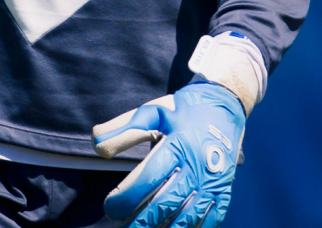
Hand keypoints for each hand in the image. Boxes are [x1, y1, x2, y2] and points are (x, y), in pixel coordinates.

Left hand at [92, 82, 245, 227]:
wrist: (225, 106)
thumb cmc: (181, 111)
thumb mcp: (152, 112)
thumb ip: (123, 129)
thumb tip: (97, 145)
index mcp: (177, 145)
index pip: (149, 178)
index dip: (127, 197)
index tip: (110, 208)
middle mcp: (196, 167)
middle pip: (167, 203)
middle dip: (143, 221)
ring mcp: (212, 182)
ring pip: (188, 217)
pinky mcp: (223, 192)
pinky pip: (210, 219)